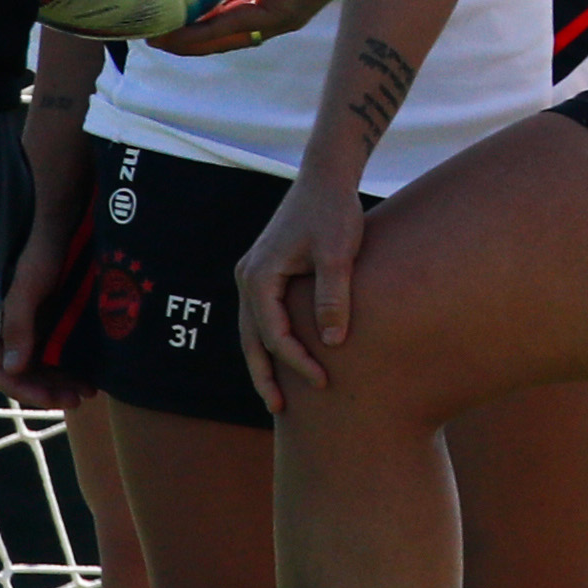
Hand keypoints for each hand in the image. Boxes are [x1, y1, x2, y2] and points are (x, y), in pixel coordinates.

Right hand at [0, 133, 93, 412]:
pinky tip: (95, 365)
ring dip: (63, 375)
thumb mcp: (30, 281)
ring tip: (92, 387)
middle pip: (25, 368)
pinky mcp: (53, 302)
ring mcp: (34, 311)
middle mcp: (13, 318)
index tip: (57, 398)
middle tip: (83, 395)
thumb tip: (12, 367)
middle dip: (50, 386)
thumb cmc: (43, 238)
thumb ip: (18, 323)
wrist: (65, 198)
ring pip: (44, 358)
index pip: (3, 369)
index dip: (27, 389)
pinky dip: (72, 357)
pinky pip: (58, 340)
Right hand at [153, 0, 366, 56]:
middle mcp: (280, 4)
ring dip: (191, 39)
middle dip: (191, 33)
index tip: (172, 9)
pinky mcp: (282, 14)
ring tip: (156, 39)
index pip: (235, 3)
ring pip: (227, 33)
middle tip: (155, 33)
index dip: (204, 10)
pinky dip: (204, 32)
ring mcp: (283, 13)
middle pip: (228, 27)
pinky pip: (235, 25)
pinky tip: (174, 36)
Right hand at [236, 164, 372, 407]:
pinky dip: (270, 341)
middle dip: (264, 375)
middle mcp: (249, 277)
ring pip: (252, 330)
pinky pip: (263, 316)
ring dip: (264, 362)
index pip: (274, 334)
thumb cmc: (334, 211)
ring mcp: (255, 275)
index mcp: (260, 275)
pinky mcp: (268, 273)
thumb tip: (333, 342)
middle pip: (250, 339)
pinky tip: (287, 359)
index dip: (297, 362)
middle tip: (279, 410)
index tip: (325, 381)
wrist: (327, 177)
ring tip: (277, 397)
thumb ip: (334, 296)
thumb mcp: (338, 253)